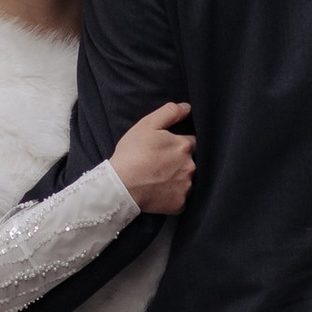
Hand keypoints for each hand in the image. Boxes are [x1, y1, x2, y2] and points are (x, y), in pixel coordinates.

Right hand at [110, 100, 194, 216]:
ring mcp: (186, 187)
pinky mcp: (180, 204)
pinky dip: (174, 195)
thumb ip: (169, 112)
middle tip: (160, 164)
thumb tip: (187, 107)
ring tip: (159, 178)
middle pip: (191, 161)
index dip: (179, 144)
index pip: (192, 141)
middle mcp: (191, 167)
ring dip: (178, 178)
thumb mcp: (146, 125)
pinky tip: (160, 191)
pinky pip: (182, 198)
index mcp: (184, 146)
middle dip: (180, 161)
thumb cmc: (131, 153)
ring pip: (187, 180)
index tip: (166, 148)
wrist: (119, 186)